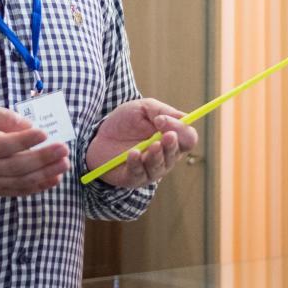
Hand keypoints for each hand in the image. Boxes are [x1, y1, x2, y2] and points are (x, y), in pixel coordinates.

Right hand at [0, 105, 69, 196]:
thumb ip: (2, 116)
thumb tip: (27, 125)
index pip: (3, 145)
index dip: (24, 140)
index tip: (43, 133)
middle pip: (16, 165)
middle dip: (43, 158)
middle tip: (63, 148)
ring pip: (21, 181)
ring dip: (46, 173)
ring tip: (64, 163)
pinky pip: (20, 191)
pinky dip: (39, 187)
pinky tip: (55, 178)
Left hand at [84, 98, 198, 187]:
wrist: (99, 136)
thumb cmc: (125, 122)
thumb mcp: (143, 108)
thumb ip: (161, 111)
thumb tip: (176, 119)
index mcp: (172, 138)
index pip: (188, 138)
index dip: (180, 130)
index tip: (163, 120)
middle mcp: (166, 156)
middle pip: (176, 154)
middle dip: (171, 145)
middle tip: (166, 136)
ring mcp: (151, 169)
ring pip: (160, 166)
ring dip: (156, 156)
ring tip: (151, 145)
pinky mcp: (134, 178)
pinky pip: (139, 174)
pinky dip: (136, 163)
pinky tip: (133, 154)